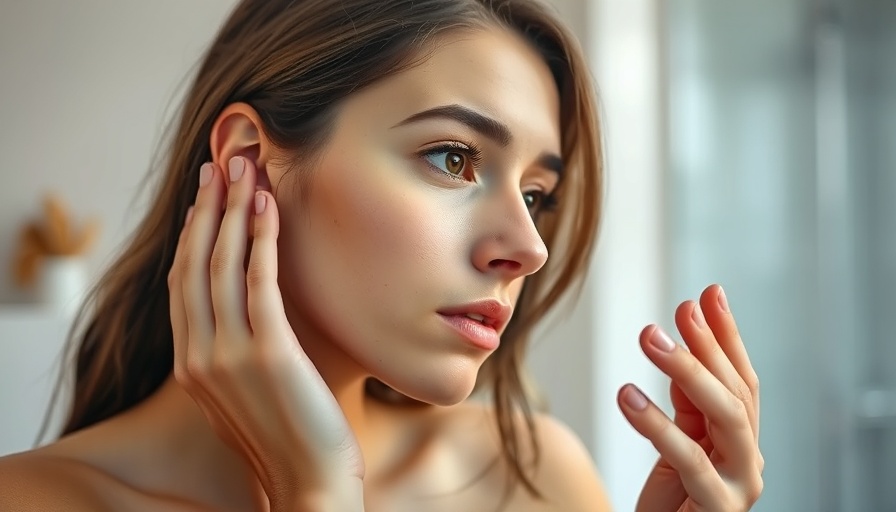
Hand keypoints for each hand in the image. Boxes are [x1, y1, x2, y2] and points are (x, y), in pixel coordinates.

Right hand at [167, 157, 364, 510]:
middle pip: (196, 264)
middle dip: (209, 208)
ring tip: (246, 168)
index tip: (209, 195)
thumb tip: (247, 311)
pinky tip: (270, 207)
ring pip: (223, 266)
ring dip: (234, 211)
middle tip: (223, 163)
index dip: (196, 234)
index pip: (185, 283)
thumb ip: (233, 352)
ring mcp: (227, 356)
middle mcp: (198, 356)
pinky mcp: (267, 355)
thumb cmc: (288, 439)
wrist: (308, 486)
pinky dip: (262, 240)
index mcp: (189, 364)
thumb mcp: (244, 392)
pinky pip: (260, 283)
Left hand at [618, 285, 762, 511]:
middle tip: (679, 307)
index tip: (709, 292)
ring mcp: (741, 486)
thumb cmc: (671, 502)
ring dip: (688, 370)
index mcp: (740, 441)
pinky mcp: (720, 508)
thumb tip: (680, 339)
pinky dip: (658, 424)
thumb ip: (685, 400)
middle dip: (708, 345)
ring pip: (726, 417)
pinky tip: (627, 395)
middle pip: (736, 392)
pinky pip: (690, 460)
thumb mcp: (676, 442)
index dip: (726, 336)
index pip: (740, 379)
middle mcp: (749, 461)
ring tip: (649, 337)